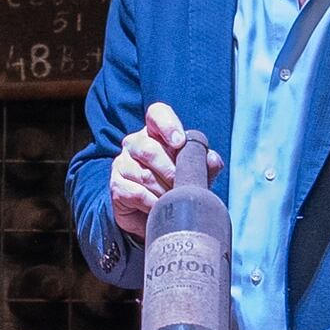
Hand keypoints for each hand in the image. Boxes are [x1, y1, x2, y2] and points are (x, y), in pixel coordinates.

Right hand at [105, 100, 193, 237]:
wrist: (150, 214)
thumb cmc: (173, 185)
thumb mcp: (192, 174)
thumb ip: (204, 164)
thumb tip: (213, 159)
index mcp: (155, 132)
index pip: (157, 114)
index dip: (168, 125)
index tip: (180, 142)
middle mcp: (135, 143)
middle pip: (149, 149)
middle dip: (171, 171)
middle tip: (182, 185)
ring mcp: (122, 163)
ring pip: (144, 174)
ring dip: (164, 191)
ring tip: (173, 200)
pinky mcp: (116, 185)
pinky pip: (136, 193)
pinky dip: (153, 204)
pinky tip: (158, 208)